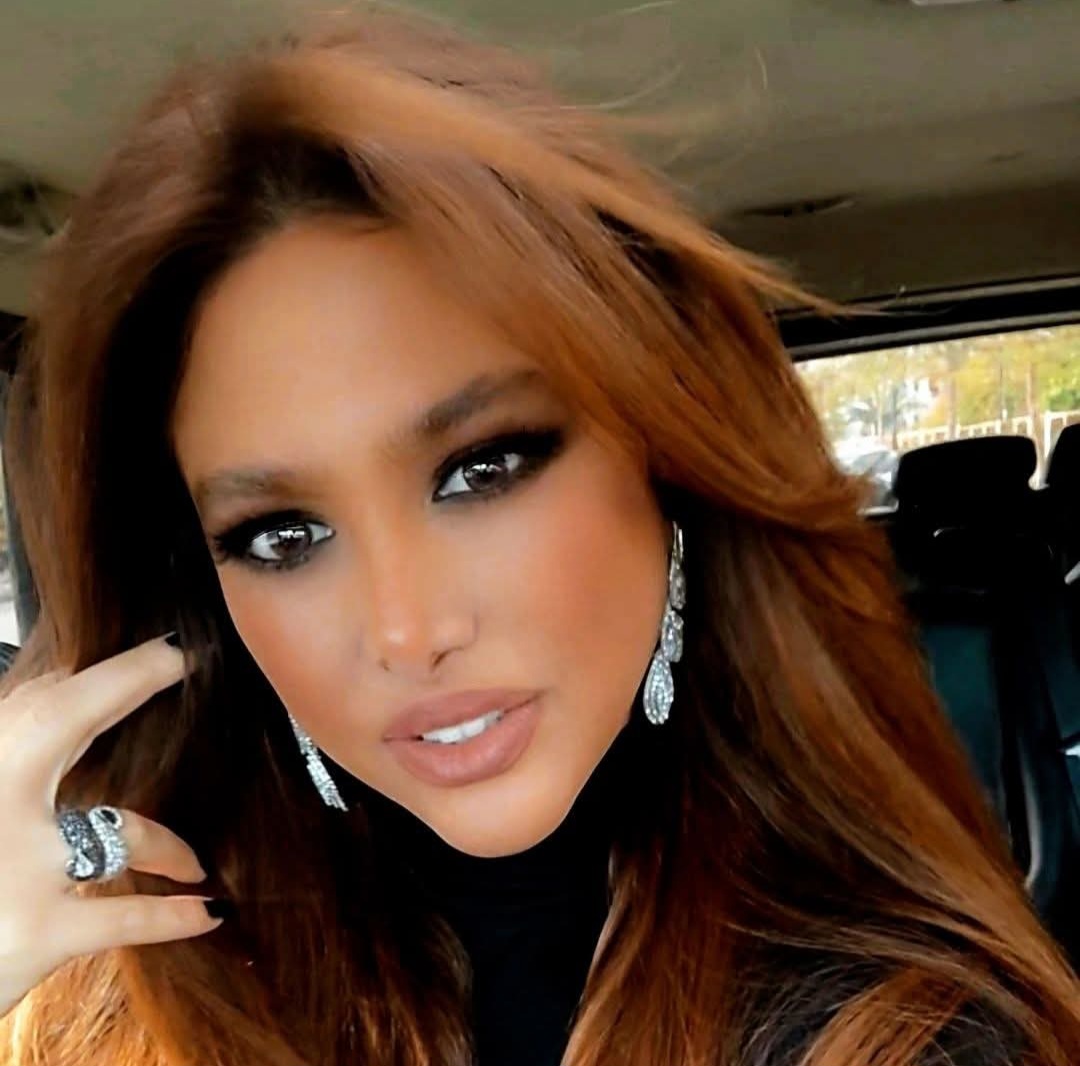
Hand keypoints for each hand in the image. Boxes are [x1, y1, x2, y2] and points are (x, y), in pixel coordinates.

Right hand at [0, 634, 221, 1020]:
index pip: (33, 704)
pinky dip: (173, 915)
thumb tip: (61, 697)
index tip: (157, 646)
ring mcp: (15, 868)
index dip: (97, 670)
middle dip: (126, 681)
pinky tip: (208, 912)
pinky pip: (126, 917)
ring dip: (168, 847)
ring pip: (121, 830)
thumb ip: (12, 763)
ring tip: (194, 864)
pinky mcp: (34, 932)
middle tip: (178, 658)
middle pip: (59, 718)